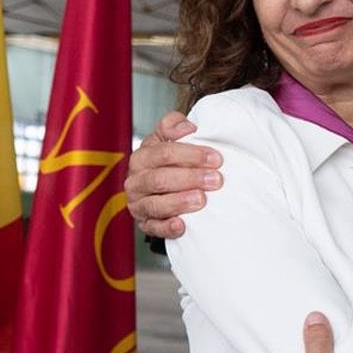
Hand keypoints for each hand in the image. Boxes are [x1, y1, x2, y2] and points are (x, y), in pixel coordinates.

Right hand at [123, 109, 222, 239]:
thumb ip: (174, 125)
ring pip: (155, 204)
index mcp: (142, 157)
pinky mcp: (145, 223)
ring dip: (179, 202)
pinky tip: (181, 225)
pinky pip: (153, 228)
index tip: (215, 159)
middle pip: (160, 179)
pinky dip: (167, 227)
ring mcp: (139, 203)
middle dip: (190, 178)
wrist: (166, 186)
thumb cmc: (172, 160)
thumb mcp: (170, 138)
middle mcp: (136, 180)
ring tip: (201, 200)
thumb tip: (187, 127)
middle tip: (215, 180)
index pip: (163, 153)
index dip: (191, 154)